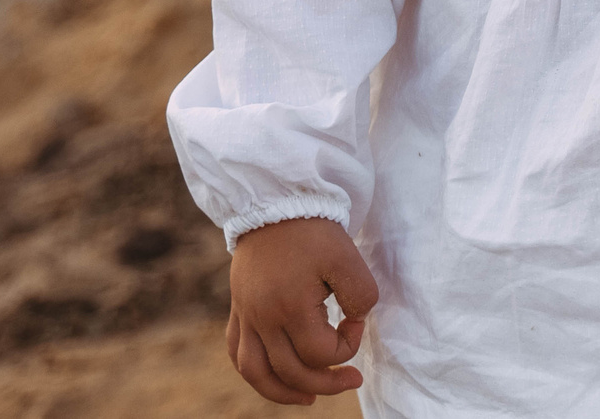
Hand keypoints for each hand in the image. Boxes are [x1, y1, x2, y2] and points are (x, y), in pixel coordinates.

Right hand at [226, 216, 378, 404]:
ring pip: (256, 372)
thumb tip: (355, 321)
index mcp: (288, 307)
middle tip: (353, 378)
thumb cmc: (313, 229)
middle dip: (327, 381)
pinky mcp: (238, 308)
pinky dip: (255, 372)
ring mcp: (245, 315)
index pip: (319, 353)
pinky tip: (274, 377)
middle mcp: (261, 318)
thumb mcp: (347, 258)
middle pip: (290, 371)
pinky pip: (237, 353)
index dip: (347, 346)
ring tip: (310, 398)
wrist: (274, 201)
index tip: (358, 321)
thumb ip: (361, 295)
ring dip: (283, 391)